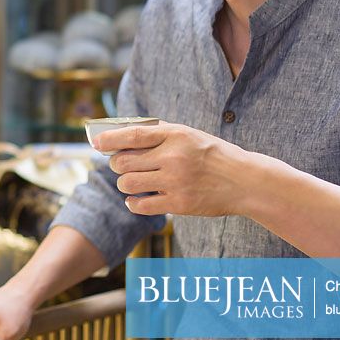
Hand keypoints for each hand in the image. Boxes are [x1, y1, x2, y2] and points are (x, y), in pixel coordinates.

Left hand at [95, 122, 249, 217]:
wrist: (243, 181)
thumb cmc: (212, 155)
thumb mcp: (188, 134)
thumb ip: (159, 134)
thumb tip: (122, 134)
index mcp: (175, 135)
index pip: (133, 135)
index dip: (109, 139)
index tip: (96, 142)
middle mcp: (173, 158)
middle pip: (124, 162)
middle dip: (117, 164)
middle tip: (121, 165)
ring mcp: (175, 182)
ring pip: (128, 184)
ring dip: (124, 184)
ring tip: (132, 182)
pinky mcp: (178, 204)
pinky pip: (140, 205)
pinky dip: (133, 202)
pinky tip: (137, 199)